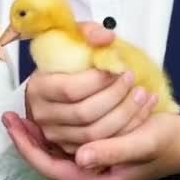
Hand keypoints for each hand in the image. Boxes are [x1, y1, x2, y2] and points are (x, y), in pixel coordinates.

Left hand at [3, 112, 179, 179]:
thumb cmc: (165, 142)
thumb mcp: (141, 144)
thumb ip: (112, 152)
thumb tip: (80, 157)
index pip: (49, 167)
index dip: (26, 146)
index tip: (11, 123)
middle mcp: (90, 178)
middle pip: (47, 160)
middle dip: (26, 139)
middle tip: (9, 115)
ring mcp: (91, 167)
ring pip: (54, 152)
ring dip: (37, 134)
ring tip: (20, 113)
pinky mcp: (95, 155)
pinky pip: (65, 145)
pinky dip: (53, 130)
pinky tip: (44, 115)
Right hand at [24, 22, 156, 152]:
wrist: (57, 80)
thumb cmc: (65, 58)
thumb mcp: (72, 38)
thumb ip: (88, 33)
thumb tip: (107, 39)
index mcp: (38, 87)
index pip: (70, 90)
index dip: (99, 81)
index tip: (118, 68)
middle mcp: (41, 114)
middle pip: (84, 114)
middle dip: (115, 96)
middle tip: (132, 79)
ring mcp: (54, 134)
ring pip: (94, 134)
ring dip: (124, 114)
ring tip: (141, 94)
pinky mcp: (69, 147)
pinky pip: (101, 146)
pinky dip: (124, 130)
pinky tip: (138, 113)